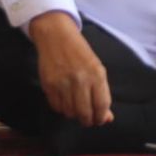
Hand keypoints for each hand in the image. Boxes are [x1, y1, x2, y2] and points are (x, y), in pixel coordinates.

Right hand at [29, 11, 112, 126]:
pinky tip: (63, 99)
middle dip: (87, 120)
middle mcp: (80, 79)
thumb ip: (102, 93)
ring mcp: (63, 82)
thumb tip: (107, 118)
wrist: (56, 36)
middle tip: (86, 118)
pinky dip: (61, 108)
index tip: (99, 119)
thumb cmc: (80, 53)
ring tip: (74, 106)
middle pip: (85, 114)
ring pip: (70, 112)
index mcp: (96, 74)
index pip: (101, 106)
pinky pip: (56, 106)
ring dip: (73, 114)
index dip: (101, 117)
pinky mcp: (49, 84)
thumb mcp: (97, 69)